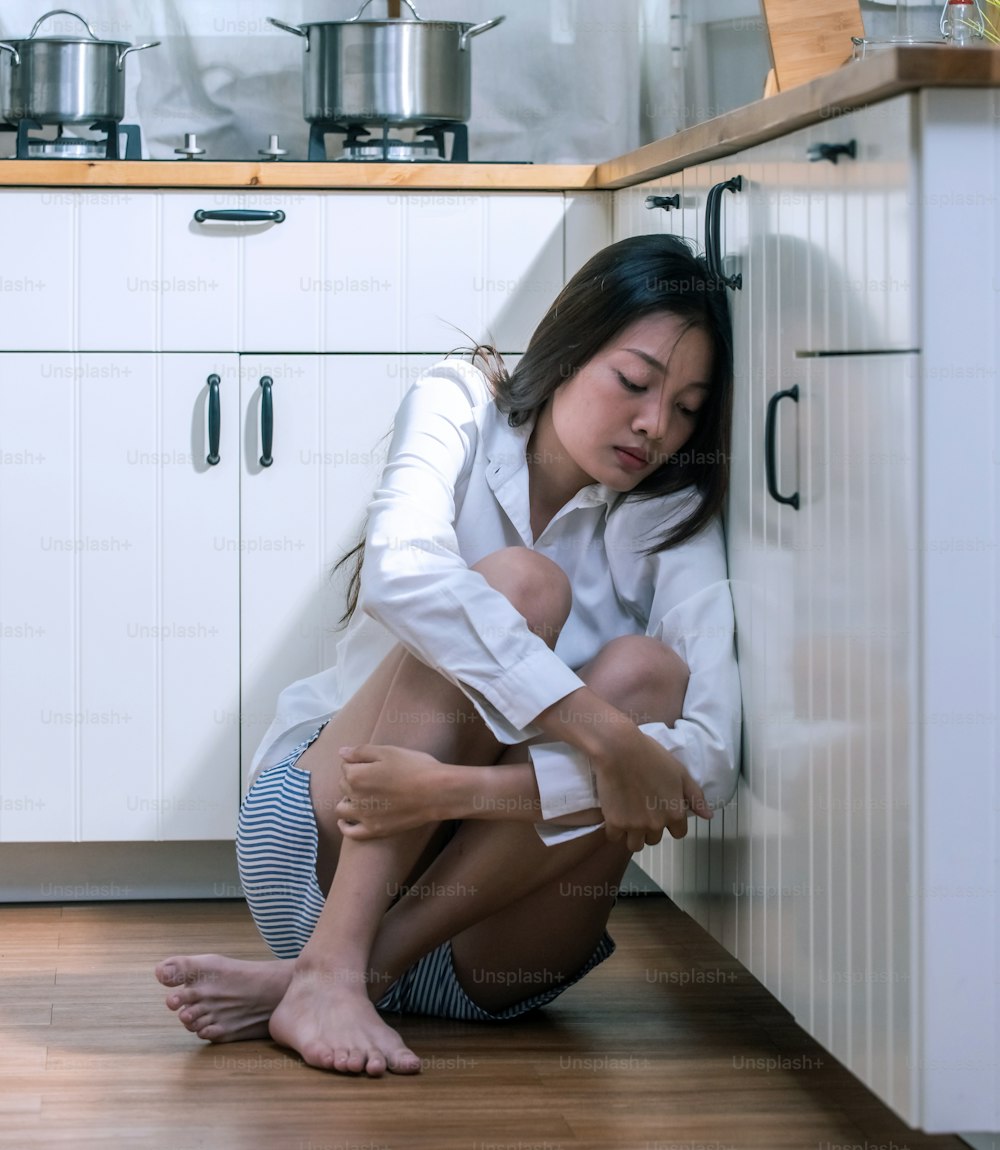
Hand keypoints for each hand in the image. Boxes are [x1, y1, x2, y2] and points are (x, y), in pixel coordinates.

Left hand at [335, 743, 444, 839]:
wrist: (436, 792)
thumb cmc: (414, 767)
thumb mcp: (388, 751)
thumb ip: (361, 751)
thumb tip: (341, 753)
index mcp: (356, 775)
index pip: (345, 767)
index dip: (357, 763)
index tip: (371, 763)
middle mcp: (355, 797)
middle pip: (343, 786)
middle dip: (352, 780)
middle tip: (372, 777)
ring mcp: (364, 816)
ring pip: (342, 809)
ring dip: (347, 801)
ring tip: (361, 797)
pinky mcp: (374, 830)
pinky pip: (351, 833)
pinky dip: (345, 827)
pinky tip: (346, 822)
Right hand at [590, 728, 711, 852]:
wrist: (620, 749)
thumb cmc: (652, 757)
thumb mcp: (680, 773)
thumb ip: (696, 797)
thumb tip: (709, 816)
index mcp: (675, 813)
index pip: (678, 833)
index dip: (671, 823)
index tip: (660, 810)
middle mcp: (656, 824)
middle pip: (654, 840)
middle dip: (650, 828)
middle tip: (641, 808)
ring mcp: (634, 825)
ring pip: (635, 844)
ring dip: (632, 834)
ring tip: (627, 816)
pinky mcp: (614, 823)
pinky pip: (614, 837)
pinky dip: (614, 829)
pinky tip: (613, 813)